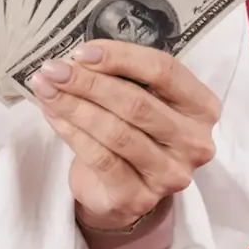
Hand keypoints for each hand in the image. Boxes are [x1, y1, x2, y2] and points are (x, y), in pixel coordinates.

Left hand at [28, 40, 221, 231]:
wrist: (122, 192)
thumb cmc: (133, 132)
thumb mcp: (139, 98)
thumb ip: (123, 77)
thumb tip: (80, 58)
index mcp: (202, 107)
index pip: (164, 71)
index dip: (121, 57)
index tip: (82, 52)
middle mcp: (194, 142)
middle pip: (137, 103)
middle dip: (88, 82)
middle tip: (53, 70)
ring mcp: (170, 173)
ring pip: (116, 132)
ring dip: (74, 106)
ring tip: (46, 89)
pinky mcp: (140, 196)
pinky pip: (101, 158)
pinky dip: (72, 133)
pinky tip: (52, 115)